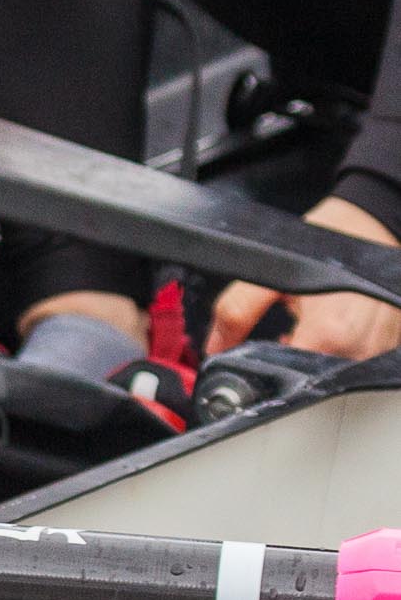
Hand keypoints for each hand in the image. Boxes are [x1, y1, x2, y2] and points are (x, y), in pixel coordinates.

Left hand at [208, 198, 400, 360]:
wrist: (368, 223)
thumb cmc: (324, 244)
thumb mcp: (272, 272)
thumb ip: (237, 311)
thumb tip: (216, 346)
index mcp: (332, 331)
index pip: (293, 375)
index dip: (270, 369)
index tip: (259, 358)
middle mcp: (362, 344)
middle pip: (314, 376)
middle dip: (292, 363)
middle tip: (284, 336)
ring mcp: (380, 344)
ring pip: (337, 371)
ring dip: (315, 357)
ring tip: (306, 329)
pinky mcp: (390, 340)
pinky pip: (360, 360)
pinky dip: (338, 351)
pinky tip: (326, 331)